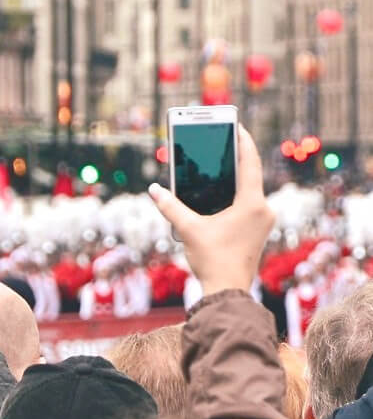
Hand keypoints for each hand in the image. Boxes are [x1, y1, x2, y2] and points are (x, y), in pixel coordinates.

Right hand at [148, 125, 273, 295]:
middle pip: (249, 176)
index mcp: (252, 204)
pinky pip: (247, 205)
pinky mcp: (258, 231)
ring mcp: (263, 222)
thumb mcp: (188, 230)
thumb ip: (171, 207)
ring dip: (233, 180)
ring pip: (248, 192)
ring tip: (217, 169)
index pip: (250, 163)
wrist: (227, 291)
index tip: (236, 127)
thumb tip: (155, 191)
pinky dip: (234, 197)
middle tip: (222, 144)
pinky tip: (218, 196)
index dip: (243, 142)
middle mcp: (263, 209)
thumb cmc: (213, 261)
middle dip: (234, 161)